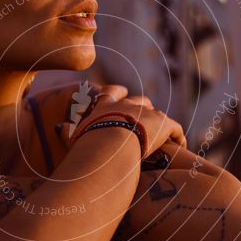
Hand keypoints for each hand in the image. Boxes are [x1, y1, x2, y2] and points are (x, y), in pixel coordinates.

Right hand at [61, 86, 186, 157]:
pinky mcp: (163, 124)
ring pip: (158, 114)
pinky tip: (180, 146)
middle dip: (143, 109)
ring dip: (160, 124)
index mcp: (105, 106)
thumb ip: (67, 131)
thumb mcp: (74, 138)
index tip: (123, 94)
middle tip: (145, 121)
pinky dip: (178, 137)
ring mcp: (147, 113)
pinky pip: (175, 129)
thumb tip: (59, 127)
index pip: (112, 92)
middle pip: (140, 101)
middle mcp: (127, 104)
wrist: (109, 147)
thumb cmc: (87, 145)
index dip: (119, 93)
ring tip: (164, 137)